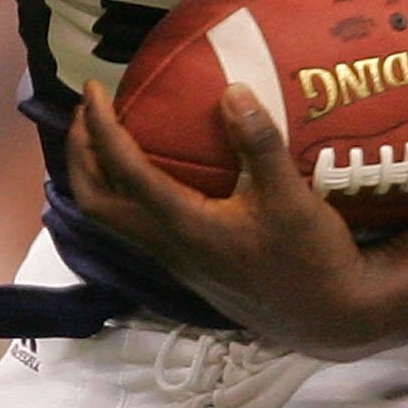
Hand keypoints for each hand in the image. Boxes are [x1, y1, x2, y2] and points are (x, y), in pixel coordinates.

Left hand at [67, 81, 382, 356]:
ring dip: (97, 177)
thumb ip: (260, 143)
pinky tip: (150, 173)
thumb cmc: (310, 259)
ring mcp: (176, 261)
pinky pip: (137, 227)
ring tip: (104, 138)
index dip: (102, 130)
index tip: (95, 91)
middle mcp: (169, 247)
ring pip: (112, 220)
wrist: (327, 316)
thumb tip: (231, 90)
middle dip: (79, 155)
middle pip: (96, 203)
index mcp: (185, 226)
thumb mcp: (291, 196)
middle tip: (86, 112)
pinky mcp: (190, 266)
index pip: (124, 173)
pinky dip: (125, 194)